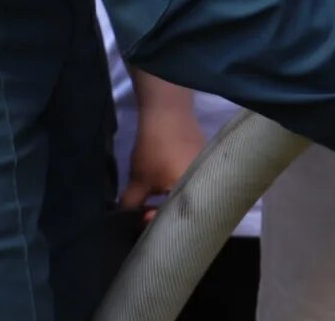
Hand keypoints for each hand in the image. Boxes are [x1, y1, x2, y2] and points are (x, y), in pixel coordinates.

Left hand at [120, 106, 207, 221]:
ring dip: (173, 197)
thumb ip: (131, 205)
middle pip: (185, 209)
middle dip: (166, 212)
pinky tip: (168, 177)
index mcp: (193, 196)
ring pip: (189, 194)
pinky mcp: (206, 159)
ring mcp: (208, 171)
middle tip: (149, 208)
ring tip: (157, 193)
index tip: (141, 213)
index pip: (175, 221)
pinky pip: (193, 180)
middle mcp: (206, 186)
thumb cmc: (155, 150)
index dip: (155, 222)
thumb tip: (126, 218)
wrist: (168, 112)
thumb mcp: (137, 182)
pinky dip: (181, 183)